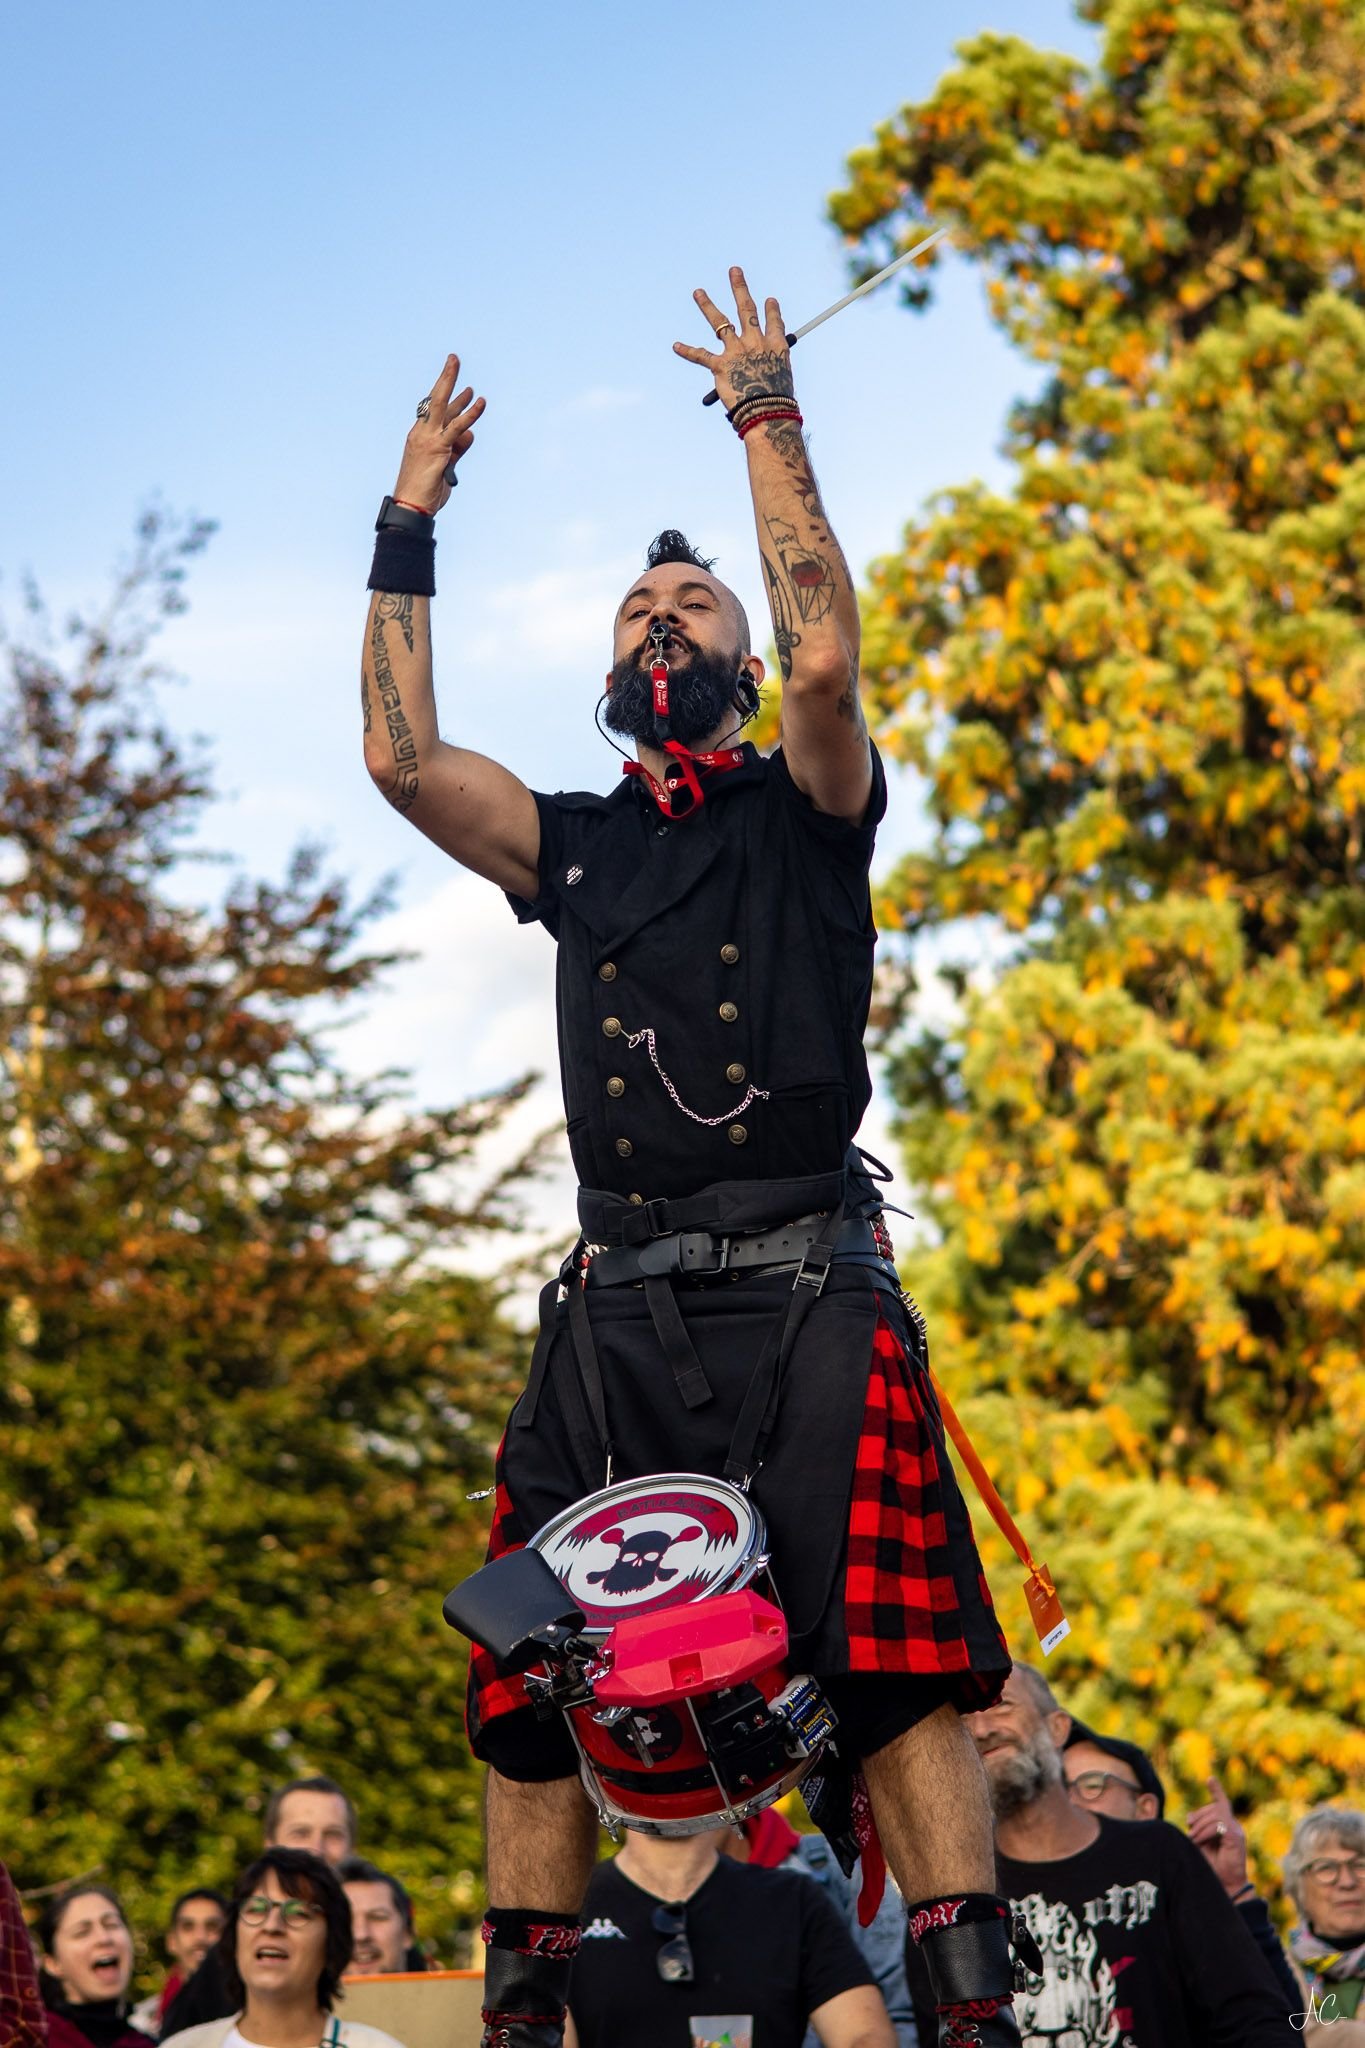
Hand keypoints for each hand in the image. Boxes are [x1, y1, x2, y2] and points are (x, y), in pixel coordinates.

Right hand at [393, 354, 485, 513]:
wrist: (411, 506)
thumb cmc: (425, 490)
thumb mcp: (446, 466)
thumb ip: (458, 449)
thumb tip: (470, 434)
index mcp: (419, 436)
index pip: (433, 410)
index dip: (447, 396)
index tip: (459, 385)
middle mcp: (421, 432)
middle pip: (434, 399)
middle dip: (445, 378)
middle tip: (454, 359)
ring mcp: (428, 438)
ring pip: (442, 405)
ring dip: (454, 384)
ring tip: (464, 369)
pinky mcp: (439, 448)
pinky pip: (457, 426)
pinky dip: (470, 414)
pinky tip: (480, 402)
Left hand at [673, 266, 793, 411]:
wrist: (766, 411)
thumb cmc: (777, 400)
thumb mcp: (783, 378)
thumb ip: (772, 369)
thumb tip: (765, 372)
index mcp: (775, 345)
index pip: (773, 321)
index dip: (771, 310)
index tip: (769, 300)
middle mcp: (755, 342)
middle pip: (746, 309)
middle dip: (739, 287)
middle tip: (733, 271)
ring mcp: (736, 351)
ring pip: (719, 322)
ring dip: (707, 305)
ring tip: (698, 292)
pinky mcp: (720, 366)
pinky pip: (701, 356)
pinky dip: (687, 351)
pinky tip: (676, 346)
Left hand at [1188, 1775, 1250, 1897]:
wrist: (1224, 1887)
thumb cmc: (1211, 1867)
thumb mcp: (1200, 1844)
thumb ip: (1197, 1829)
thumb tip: (1189, 1817)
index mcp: (1225, 1826)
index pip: (1221, 1803)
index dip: (1217, 1790)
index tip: (1210, 1779)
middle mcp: (1233, 1826)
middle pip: (1214, 1807)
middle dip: (1198, 1817)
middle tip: (1190, 1834)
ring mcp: (1237, 1831)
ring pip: (1216, 1813)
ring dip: (1200, 1825)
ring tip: (1194, 1839)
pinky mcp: (1237, 1838)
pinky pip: (1220, 1824)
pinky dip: (1206, 1831)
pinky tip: (1200, 1840)